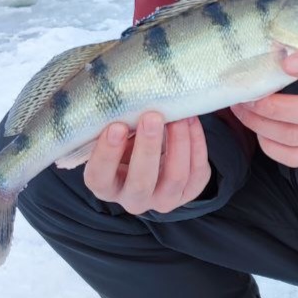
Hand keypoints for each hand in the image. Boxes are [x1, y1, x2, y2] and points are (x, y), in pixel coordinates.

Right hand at [83, 113, 210, 213]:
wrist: (151, 154)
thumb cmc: (126, 140)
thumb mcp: (115, 134)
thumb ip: (116, 123)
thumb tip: (129, 97)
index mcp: (106, 186)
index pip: (99, 177)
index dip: (107, 154)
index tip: (116, 126)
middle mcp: (133, 199)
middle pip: (140, 182)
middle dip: (148, 147)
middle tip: (153, 117)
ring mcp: (163, 200)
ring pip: (175, 178)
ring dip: (179, 143)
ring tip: (179, 116)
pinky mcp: (189, 192)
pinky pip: (197, 172)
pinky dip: (197, 144)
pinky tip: (191, 121)